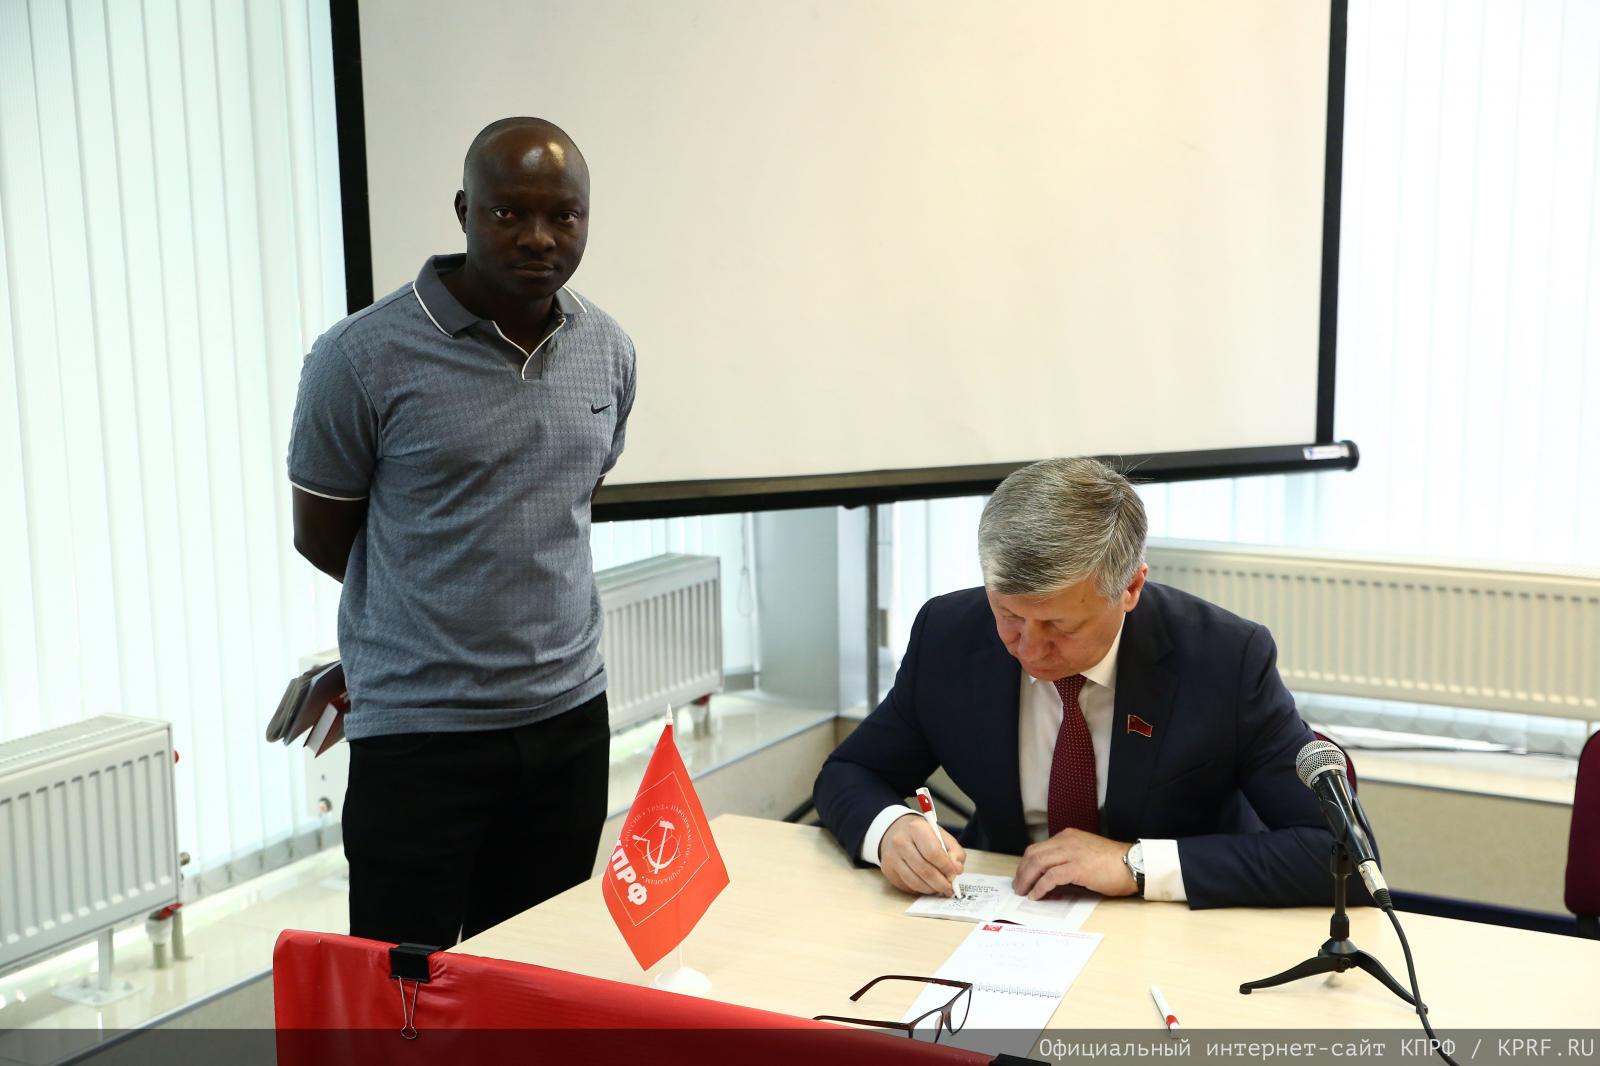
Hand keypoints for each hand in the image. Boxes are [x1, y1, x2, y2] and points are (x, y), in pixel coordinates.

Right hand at [877, 813, 966, 896]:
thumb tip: (957, 870)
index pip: (933, 852)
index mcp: (916, 828)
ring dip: (931, 889)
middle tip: (949, 889)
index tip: (954, 875)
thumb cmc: (923, 835)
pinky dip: (920, 889)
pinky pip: (907, 886)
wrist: (896, 831)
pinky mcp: (888, 869)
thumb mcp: (942, 836)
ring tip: (940, 888)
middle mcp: (901, 841)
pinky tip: (927, 885)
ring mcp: (892, 856)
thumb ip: (955, 852)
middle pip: (924, 870)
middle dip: (941, 883)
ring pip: (915, 882)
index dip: (946, 867)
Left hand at [1012, 829, 1138, 898]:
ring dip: (1027, 880)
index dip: (1026, 864)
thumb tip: (1050, 877)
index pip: (1038, 848)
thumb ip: (1067, 859)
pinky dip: (1040, 887)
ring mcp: (1072, 853)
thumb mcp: (1085, 853)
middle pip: (1033, 854)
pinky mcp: (1077, 868)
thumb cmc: (1113, 863)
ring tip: (1023, 892)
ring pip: (1038, 863)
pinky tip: (1037, 895)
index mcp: (1068, 837)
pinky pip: (1050, 877)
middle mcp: (1067, 841)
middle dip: (1022, 872)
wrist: (1134, 864)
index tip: (1023, 876)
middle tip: (1018, 886)